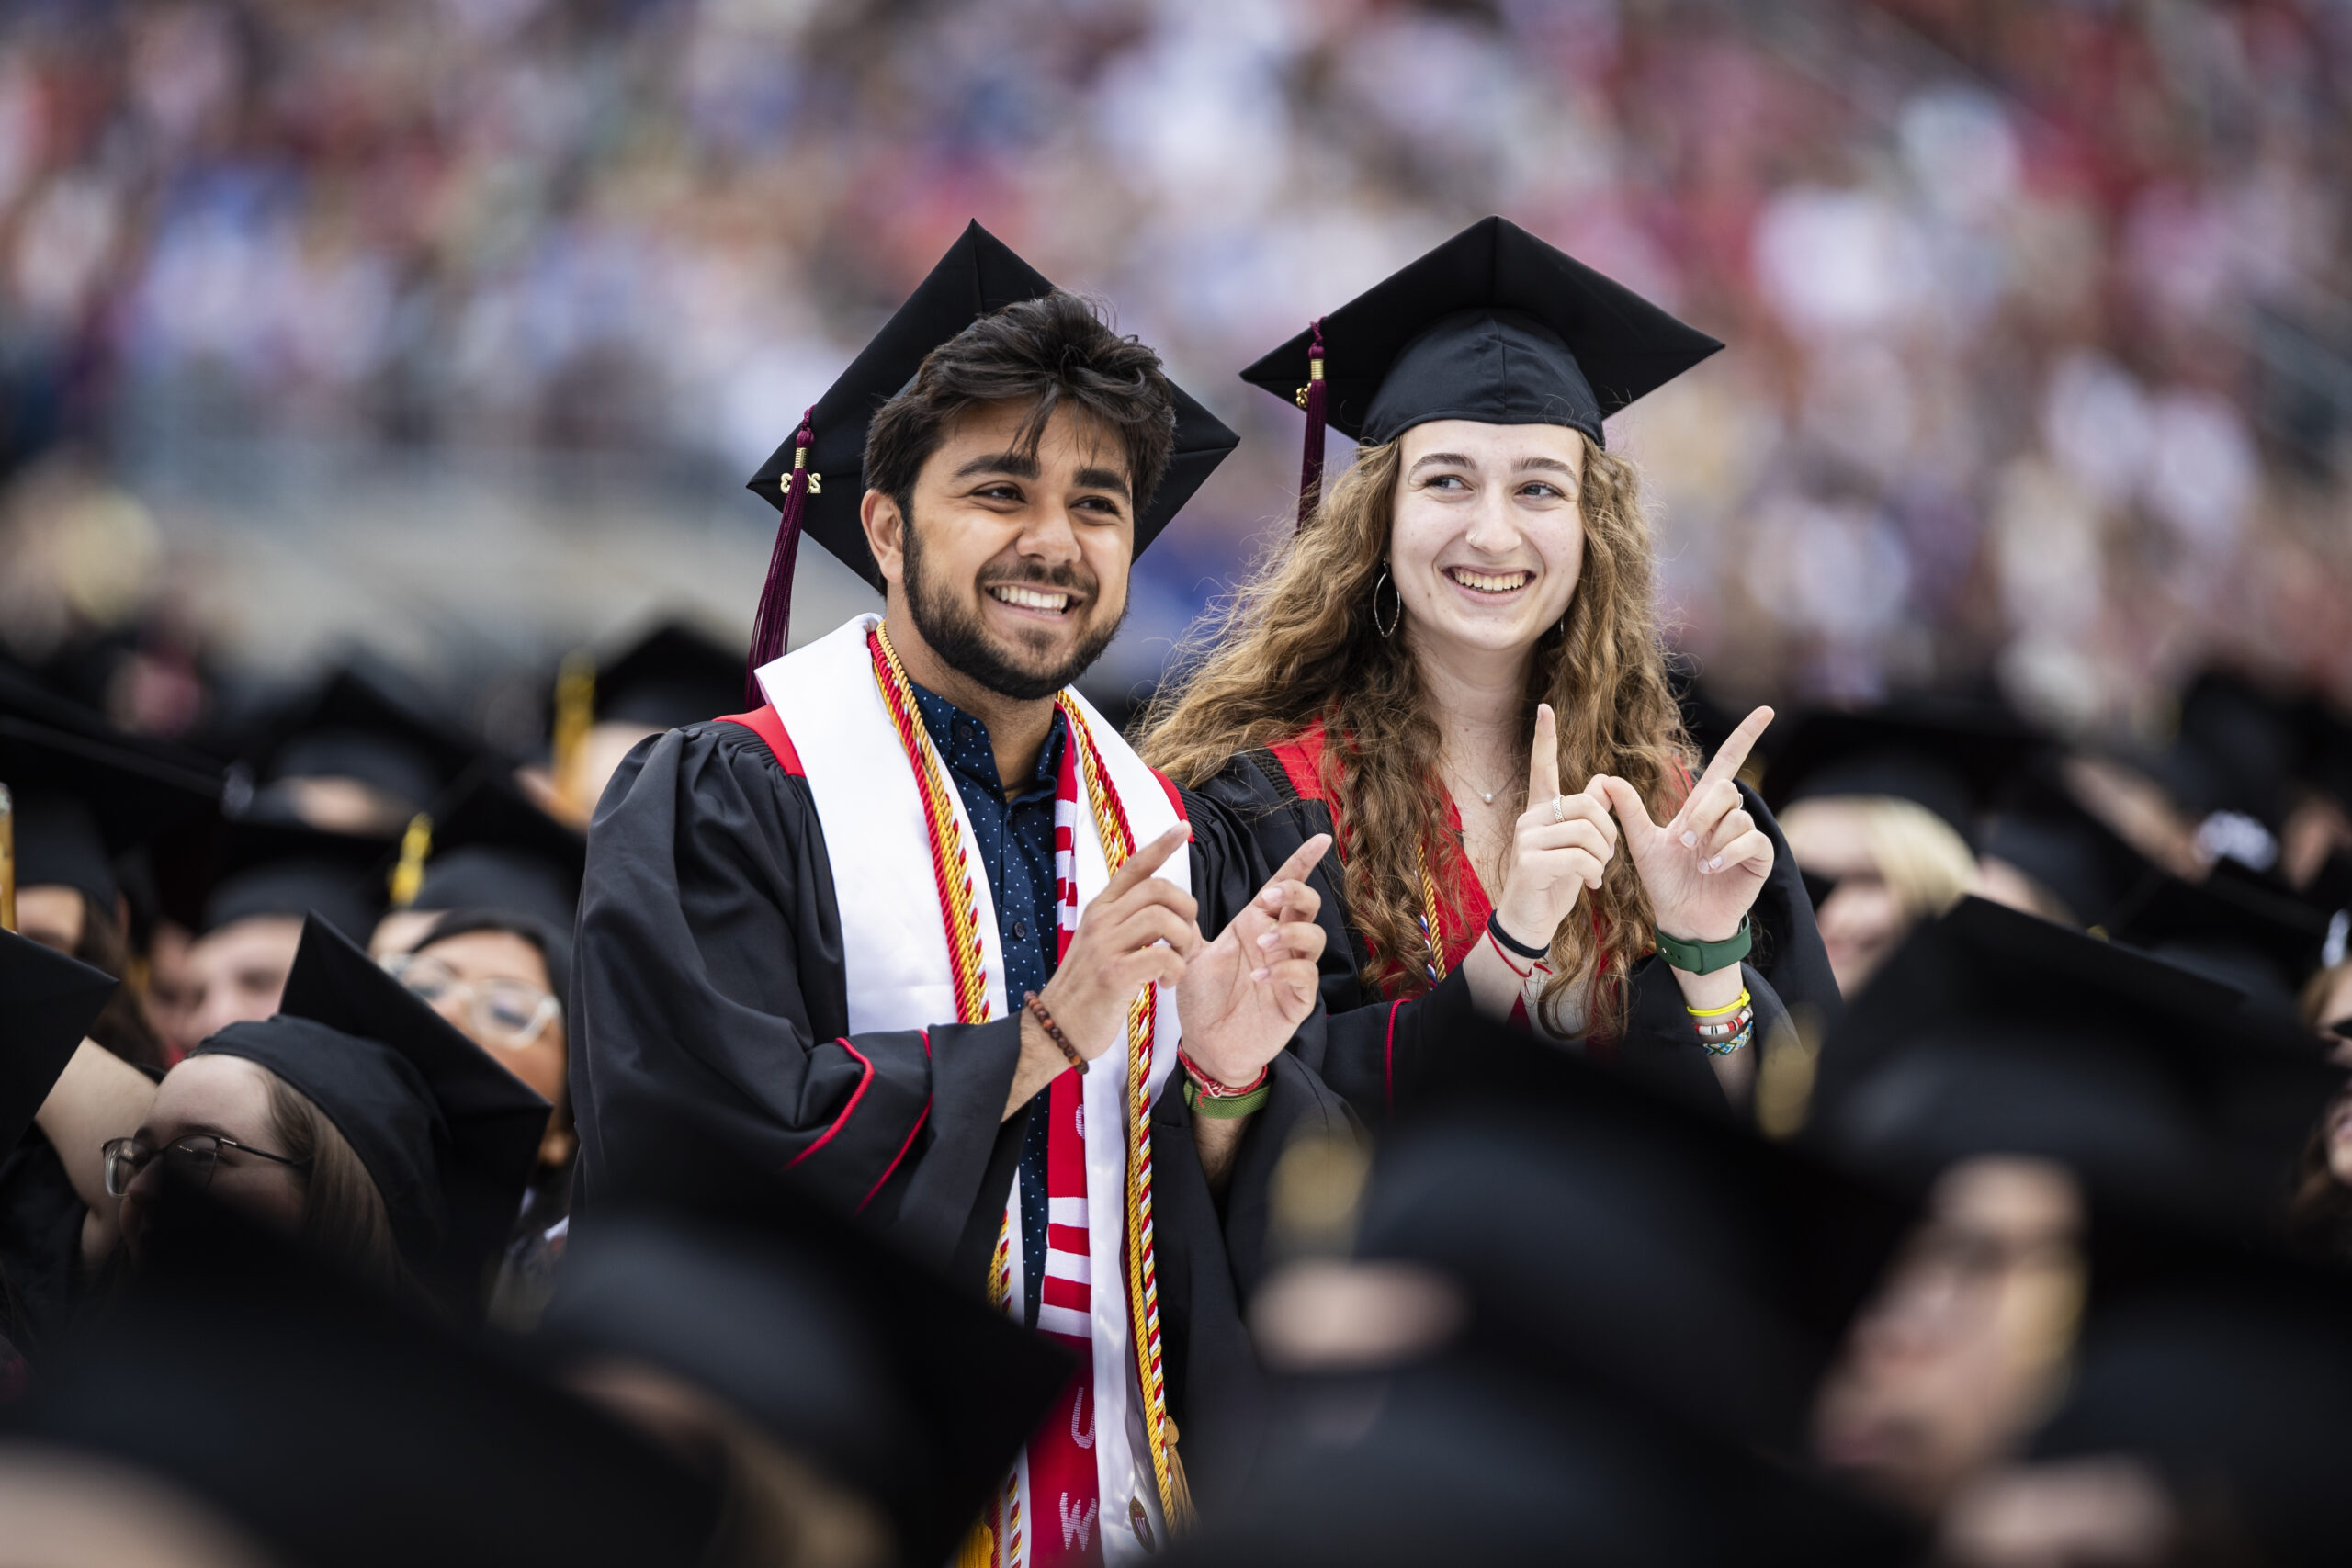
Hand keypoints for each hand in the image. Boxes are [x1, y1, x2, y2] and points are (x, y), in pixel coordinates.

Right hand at [1037, 823, 1199, 1058]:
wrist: (1054, 1028)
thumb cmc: (1086, 990)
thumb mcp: (1101, 945)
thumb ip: (1126, 923)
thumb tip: (1163, 912)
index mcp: (1099, 909)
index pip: (1133, 867)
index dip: (1160, 845)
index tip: (1182, 828)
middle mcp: (1100, 920)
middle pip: (1158, 889)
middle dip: (1186, 908)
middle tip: (1186, 938)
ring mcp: (1104, 946)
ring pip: (1163, 919)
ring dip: (1184, 942)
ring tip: (1177, 964)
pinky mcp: (1113, 975)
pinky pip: (1162, 956)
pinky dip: (1176, 970)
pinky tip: (1167, 983)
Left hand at [1177, 834, 1332, 1088]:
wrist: (1206, 1044)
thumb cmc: (1202, 998)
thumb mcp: (1190, 955)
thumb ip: (1186, 925)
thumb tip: (1170, 893)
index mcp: (1256, 924)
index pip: (1284, 885)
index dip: (1303, 862)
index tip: (1319, 839)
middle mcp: (1278, 942)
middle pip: (1308, 904)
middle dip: (1296, 894)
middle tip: (1270, 901)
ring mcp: (1291, 970)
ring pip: (1314, 937)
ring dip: (1291, 933)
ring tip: (1262, 945)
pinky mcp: (1296, 999)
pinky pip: (1305, 975)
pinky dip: (1286, 969)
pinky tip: (1261, 975)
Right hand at [1490, 703, 1617, 955]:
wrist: (1530, 922)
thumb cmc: (1554, 883)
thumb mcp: (1577, 847)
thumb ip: (1590, 816)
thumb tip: (1605, 783)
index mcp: (1541, 810)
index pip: (1542, 767)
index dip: (1545, 738)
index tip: (1545, 708)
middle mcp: (1530, 818)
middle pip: (1589, 805)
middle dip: (1609, 832)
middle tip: (1606, 856)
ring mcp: (1527, 839)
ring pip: (1588, 833)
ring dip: (1604, 857)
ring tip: (1596, 873)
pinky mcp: (1530, 862)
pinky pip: (1580, 857)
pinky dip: (1595, 873)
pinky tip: (1590, 885)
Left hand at [1597, 707, 1775, 950]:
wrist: (1680, 920)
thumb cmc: (1665, 882)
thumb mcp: (1641, 844)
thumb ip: (1628, 811)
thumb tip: (1605, 779)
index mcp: (1703, 808)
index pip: (1727, 762)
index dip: (1745, 736)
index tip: (1765, 711)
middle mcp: (1727, 816)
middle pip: (1725, 789)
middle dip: (1701, 814)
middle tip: (1684, 841)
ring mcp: (1746, 836)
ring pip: (1737, 816)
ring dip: (1711, 840)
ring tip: (1698, 863)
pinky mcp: (1759, 857)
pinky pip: (1751, 839)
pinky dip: (1727, 852)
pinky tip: (1712, 868)